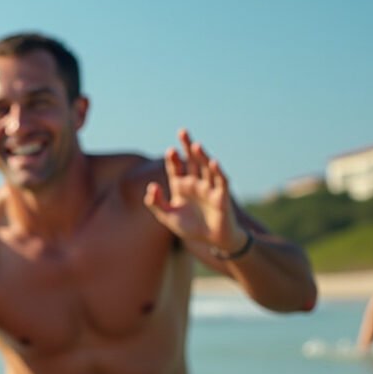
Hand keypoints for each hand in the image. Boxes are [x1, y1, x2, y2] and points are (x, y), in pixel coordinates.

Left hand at [144, 129, 244, 255]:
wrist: (211, 241)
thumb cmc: (190, 227)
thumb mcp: (167, 217)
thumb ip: (156, 203)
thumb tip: (151, 186)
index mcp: (181, 186)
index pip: (176, 168)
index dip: (172, 159)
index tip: (169, 151)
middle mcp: (195, 183)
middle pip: (191, 161)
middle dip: (187, 147)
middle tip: (182, 132)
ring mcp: (209, 188)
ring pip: (205, 168)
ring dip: (201, 157)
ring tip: (196, 146)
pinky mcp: (221, 196)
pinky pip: (220, 181)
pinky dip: (217, 172)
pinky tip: (213, 162)